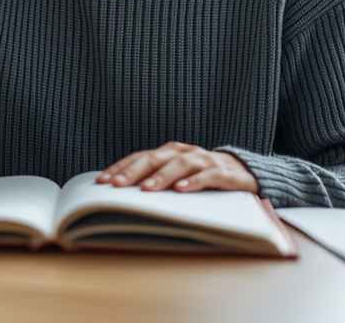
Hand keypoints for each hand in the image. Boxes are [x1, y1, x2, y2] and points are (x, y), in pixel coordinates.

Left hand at [96, 142, 257, 193]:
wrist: (242, 171)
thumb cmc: (201, 175)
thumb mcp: (176, 174)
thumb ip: (155, 179)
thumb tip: (122, 192)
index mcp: (169, 152)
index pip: (139, 157)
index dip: (120, 167)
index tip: (102, 180)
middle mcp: (183, 152)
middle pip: (155, 158)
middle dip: (133, 171)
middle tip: (117, 185)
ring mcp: (203, 160)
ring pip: (179, 165)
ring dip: (161, 177)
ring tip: (146, 189)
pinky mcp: (223, 172)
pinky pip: (207, 175)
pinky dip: (194, 182)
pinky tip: (181, 190)